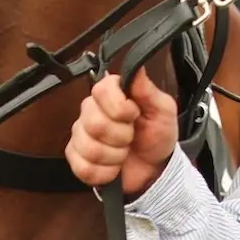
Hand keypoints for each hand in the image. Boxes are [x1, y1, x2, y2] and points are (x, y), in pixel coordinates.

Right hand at [64, 71, 178, 197]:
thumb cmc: (157, 135)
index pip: (101, 91)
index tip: (134, 114)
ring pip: (88, 147)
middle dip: (120, 136)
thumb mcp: (163, 111)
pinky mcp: (76, 158)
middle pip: (93, 123)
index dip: (120, 108)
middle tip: (131, 137)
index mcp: (110, 93)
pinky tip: (114, 167)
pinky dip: (105, 172)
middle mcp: (90, 110)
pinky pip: (83, 167)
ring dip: (114, 156)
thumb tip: (137, 67)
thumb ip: (148, 90)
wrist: (154, 168)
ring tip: (123, 152)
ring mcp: (80, 134)